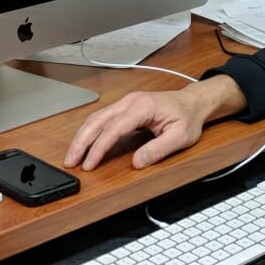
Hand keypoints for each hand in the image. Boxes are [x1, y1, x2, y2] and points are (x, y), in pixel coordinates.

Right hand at [63, 75, 246, 170]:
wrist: (193, 103)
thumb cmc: (188, 118)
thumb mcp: (180, 137)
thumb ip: (158, 150)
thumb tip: (136, 162)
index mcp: (143, 106)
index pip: (114, 128)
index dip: (99, 147)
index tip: (90, 163)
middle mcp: (131, 101)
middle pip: (98, 120)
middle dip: (82, 141)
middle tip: (70, 161)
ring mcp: (127, 102)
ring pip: (97, 117)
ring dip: (83, 136)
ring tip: (73, 156)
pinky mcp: (126, 108)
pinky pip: (103, 118)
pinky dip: (91, 131)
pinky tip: (85, 144)